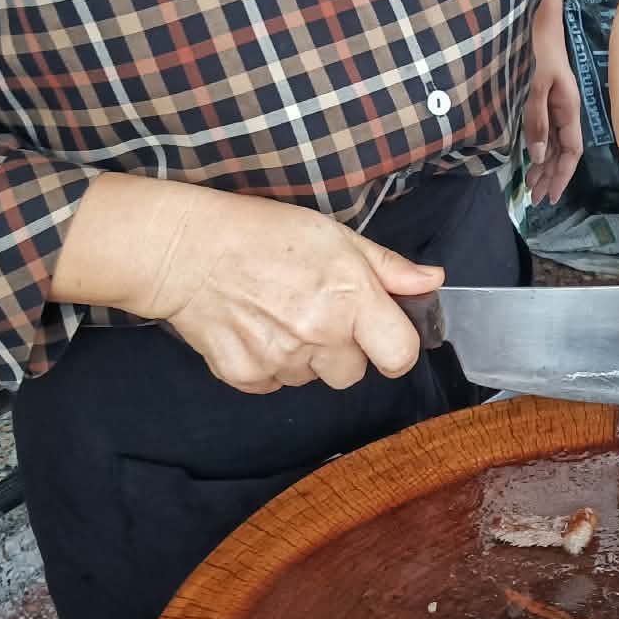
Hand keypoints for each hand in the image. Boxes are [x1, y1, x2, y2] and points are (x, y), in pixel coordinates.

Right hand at [50, 175, 441, 393]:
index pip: (401, 356)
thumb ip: (387, 266)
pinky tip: (254, 328)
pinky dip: (268, 364)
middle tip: (314, 312)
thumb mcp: (334, 236)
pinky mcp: (245, 376)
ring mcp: (281, 361)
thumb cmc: (262, 233)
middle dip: (342, 350)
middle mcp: (320, 337)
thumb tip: (432, 282)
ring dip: (304, 357)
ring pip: (312, 379)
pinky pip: (274, 384)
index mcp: (351, 300)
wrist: (186, 250)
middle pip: (354, 374)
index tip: (378, 334)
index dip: (393, 346)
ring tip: (278, 314)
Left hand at [523, 0, 583, 205]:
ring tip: (530, 185)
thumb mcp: (533, 84)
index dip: (562, 175)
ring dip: (542, 163)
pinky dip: (536, 145)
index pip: (571, 150)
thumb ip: (536, 119)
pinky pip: (543, 128)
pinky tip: (528, 155)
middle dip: (550, 175)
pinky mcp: (540, 94)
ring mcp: (553, 101)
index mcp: (568, 106)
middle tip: (534, 198)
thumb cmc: (535, 46)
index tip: (549, 196)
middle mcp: (563, 107)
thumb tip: (540, 155)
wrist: (533, 14)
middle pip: (562, 150)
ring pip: (552, 141)